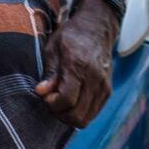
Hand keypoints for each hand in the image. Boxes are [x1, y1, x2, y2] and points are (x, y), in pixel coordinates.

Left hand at [35, 1, 117, 127]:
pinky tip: (71, 101)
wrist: (97, 29)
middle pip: (77, 114)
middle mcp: (94, 79)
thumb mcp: (53, 48)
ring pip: (86, 119)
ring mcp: (103, 87)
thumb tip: (40, 92)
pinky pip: (93, 114)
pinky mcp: (108, 92)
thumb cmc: (71, 36)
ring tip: (60, 102)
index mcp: (78, 65)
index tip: (45, 96)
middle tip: (51, 101)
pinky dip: (80, 113)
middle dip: (59, 113)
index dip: (52, 104)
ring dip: (69, 116)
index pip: (67, 99)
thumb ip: (49, 73)